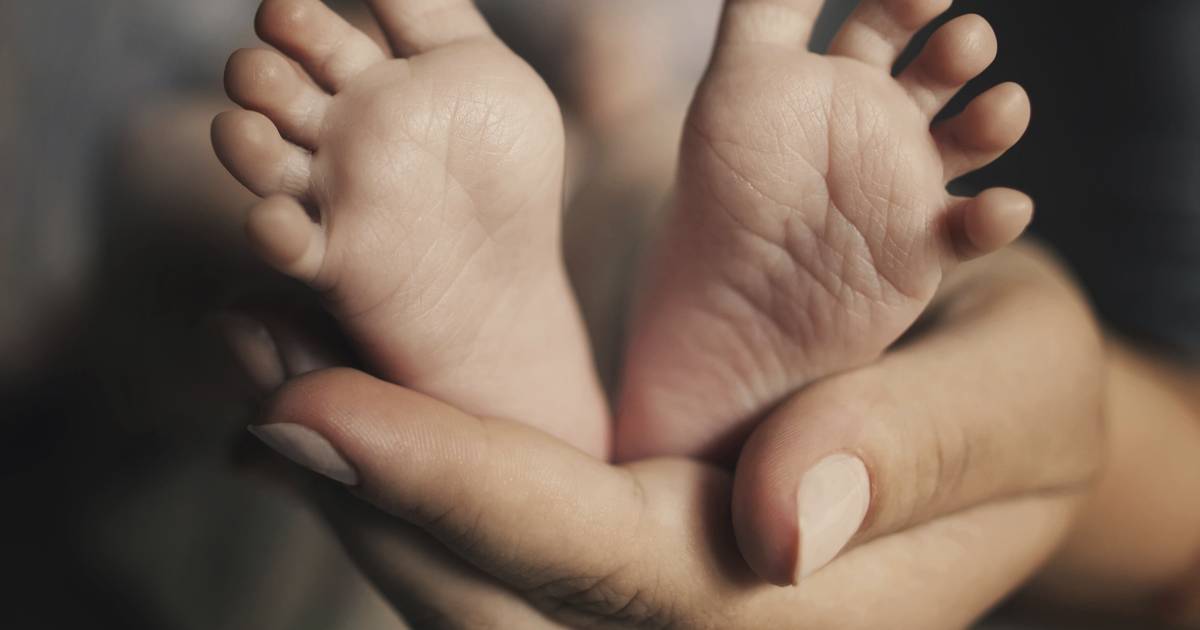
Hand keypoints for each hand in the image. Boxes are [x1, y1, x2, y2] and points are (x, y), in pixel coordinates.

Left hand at [232, 243, 1105, 627]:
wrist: (1010, 414)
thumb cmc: (1020, 391)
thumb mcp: (1014, 394)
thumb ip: (917, 450)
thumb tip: (774, 519)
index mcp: (815, 611)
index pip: (607, 569)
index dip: (456, 489)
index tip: (313, 406)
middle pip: (503, 605)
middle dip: (365, 492)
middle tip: (256, 358)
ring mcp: (669, 616)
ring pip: (479, 593)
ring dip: (361, 485)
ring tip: (269, 360)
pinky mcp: (634, 572)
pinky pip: (500, 553)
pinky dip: (412, 476)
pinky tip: (347, 401)